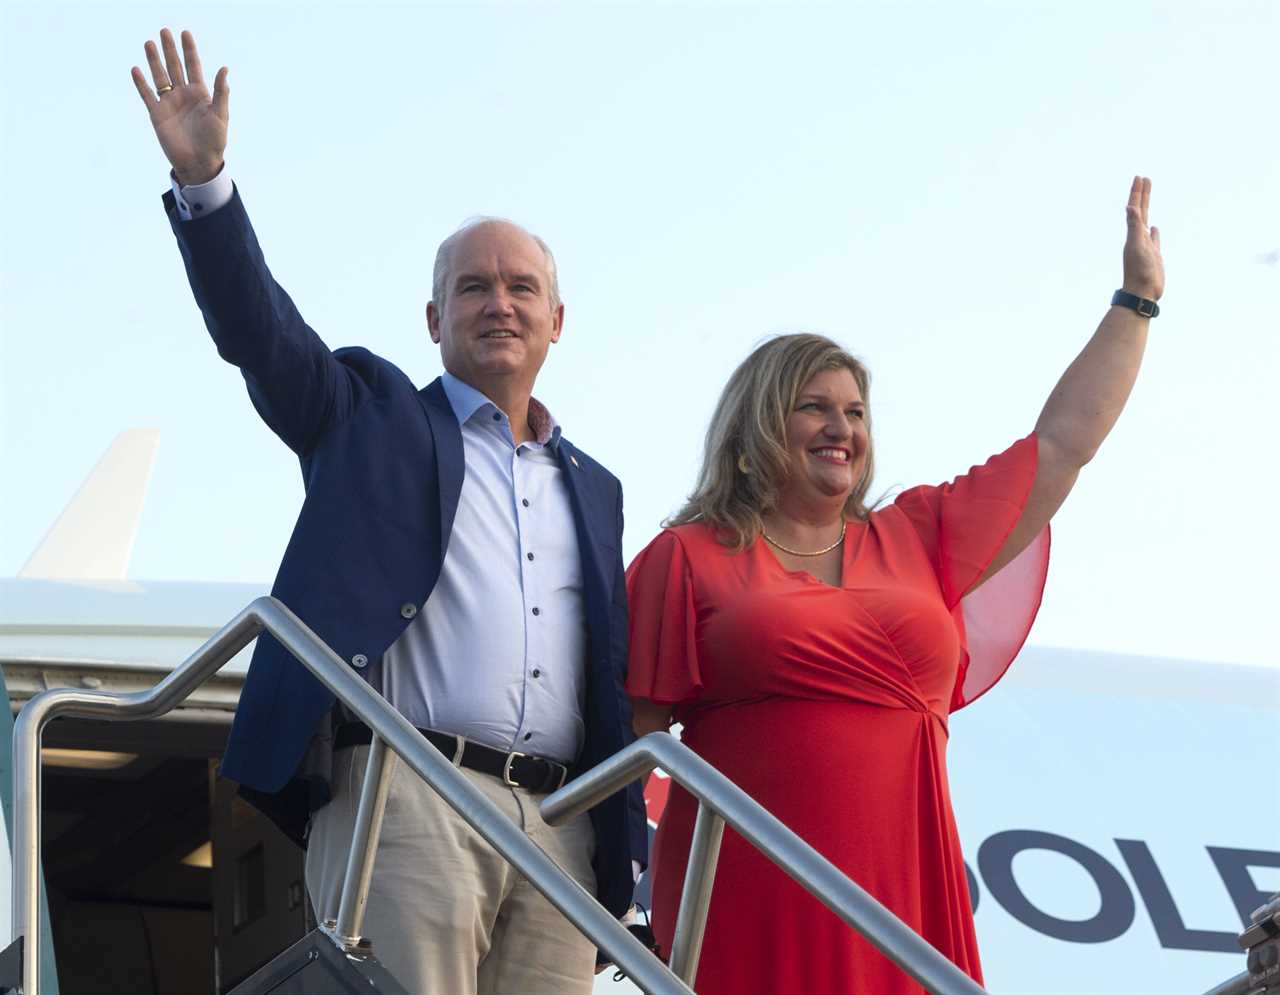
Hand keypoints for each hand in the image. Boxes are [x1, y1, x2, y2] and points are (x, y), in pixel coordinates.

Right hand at [131, 29, 228, 185]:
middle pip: (175, 66)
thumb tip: (224, 68)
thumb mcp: (221, 115)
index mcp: (200, 94)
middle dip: (170, 49)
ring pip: (160, 77)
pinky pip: (147, 95)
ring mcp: (169, 103)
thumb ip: (220, 91)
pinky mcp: (157, 114)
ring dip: (154, 60)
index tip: (185, 33)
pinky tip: (136, 69)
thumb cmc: (214, 141)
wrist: (199, 163)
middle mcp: (183, 95)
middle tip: (164, 31)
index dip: (189, 50)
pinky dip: (141, 83)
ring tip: (149, 43)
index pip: (193, 66)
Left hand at [1121, 175, 1163, 300]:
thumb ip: (1134, 226)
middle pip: (1141, 211)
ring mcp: (1146, 246)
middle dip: (1142, 194)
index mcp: (1134, 233)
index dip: (1137, 193)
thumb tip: (1130, 207)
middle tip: (1144, 178)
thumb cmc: (1139, 271)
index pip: (1135, 208)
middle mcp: (1138, 237)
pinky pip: (1154, 239)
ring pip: (1147, 222)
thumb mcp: (1137, 246)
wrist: (1142, 293)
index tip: (1139, 177)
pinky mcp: (1153, 255)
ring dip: (1147, 209)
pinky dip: (1154, 232)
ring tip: (1147, 199)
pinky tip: (1154, 228)